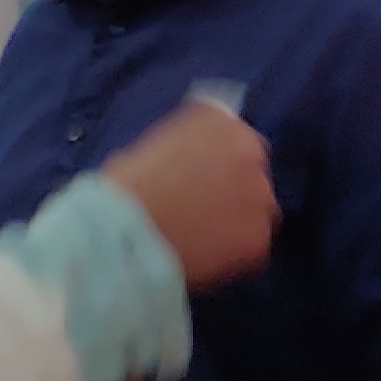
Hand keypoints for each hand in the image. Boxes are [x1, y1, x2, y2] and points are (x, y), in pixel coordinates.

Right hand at [103, 99, 277, 287]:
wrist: (120, 233)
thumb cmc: (121, 190)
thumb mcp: (153, 146)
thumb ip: (188, 147)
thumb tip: (197, 159)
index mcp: (219, 121)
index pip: (239, 141)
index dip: (222, 165)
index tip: (206, 183)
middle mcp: (249, 151)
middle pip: (255, 175)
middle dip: (236, 192)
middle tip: (204, 213)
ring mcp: (260, 196)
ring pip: (260, 212)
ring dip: (239, 222)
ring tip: (204, 240)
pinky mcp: (259, 238)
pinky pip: (253, 247)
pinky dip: (234, 255)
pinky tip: (205, 258)